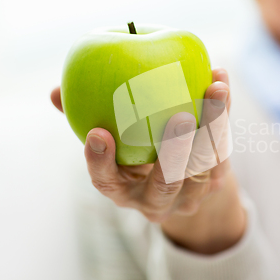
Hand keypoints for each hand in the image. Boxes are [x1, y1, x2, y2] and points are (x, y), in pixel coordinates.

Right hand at [51, 68, 245, 253]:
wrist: (181, 183)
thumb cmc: (134, 154)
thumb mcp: (112, 142)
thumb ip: (88, 118)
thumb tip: (56, 93)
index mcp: (124, 190)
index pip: (107, 183)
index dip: (101, 163)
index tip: (98, 133)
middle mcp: (157, 199)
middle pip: (167, 183)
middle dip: (174, 154)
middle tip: (180, 118)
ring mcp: (190, 194)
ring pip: (204, 165)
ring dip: (213, 126)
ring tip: (215, 88)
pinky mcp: (216, 182)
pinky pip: (223, 148)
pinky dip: (223, 115)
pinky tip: (220, 80)